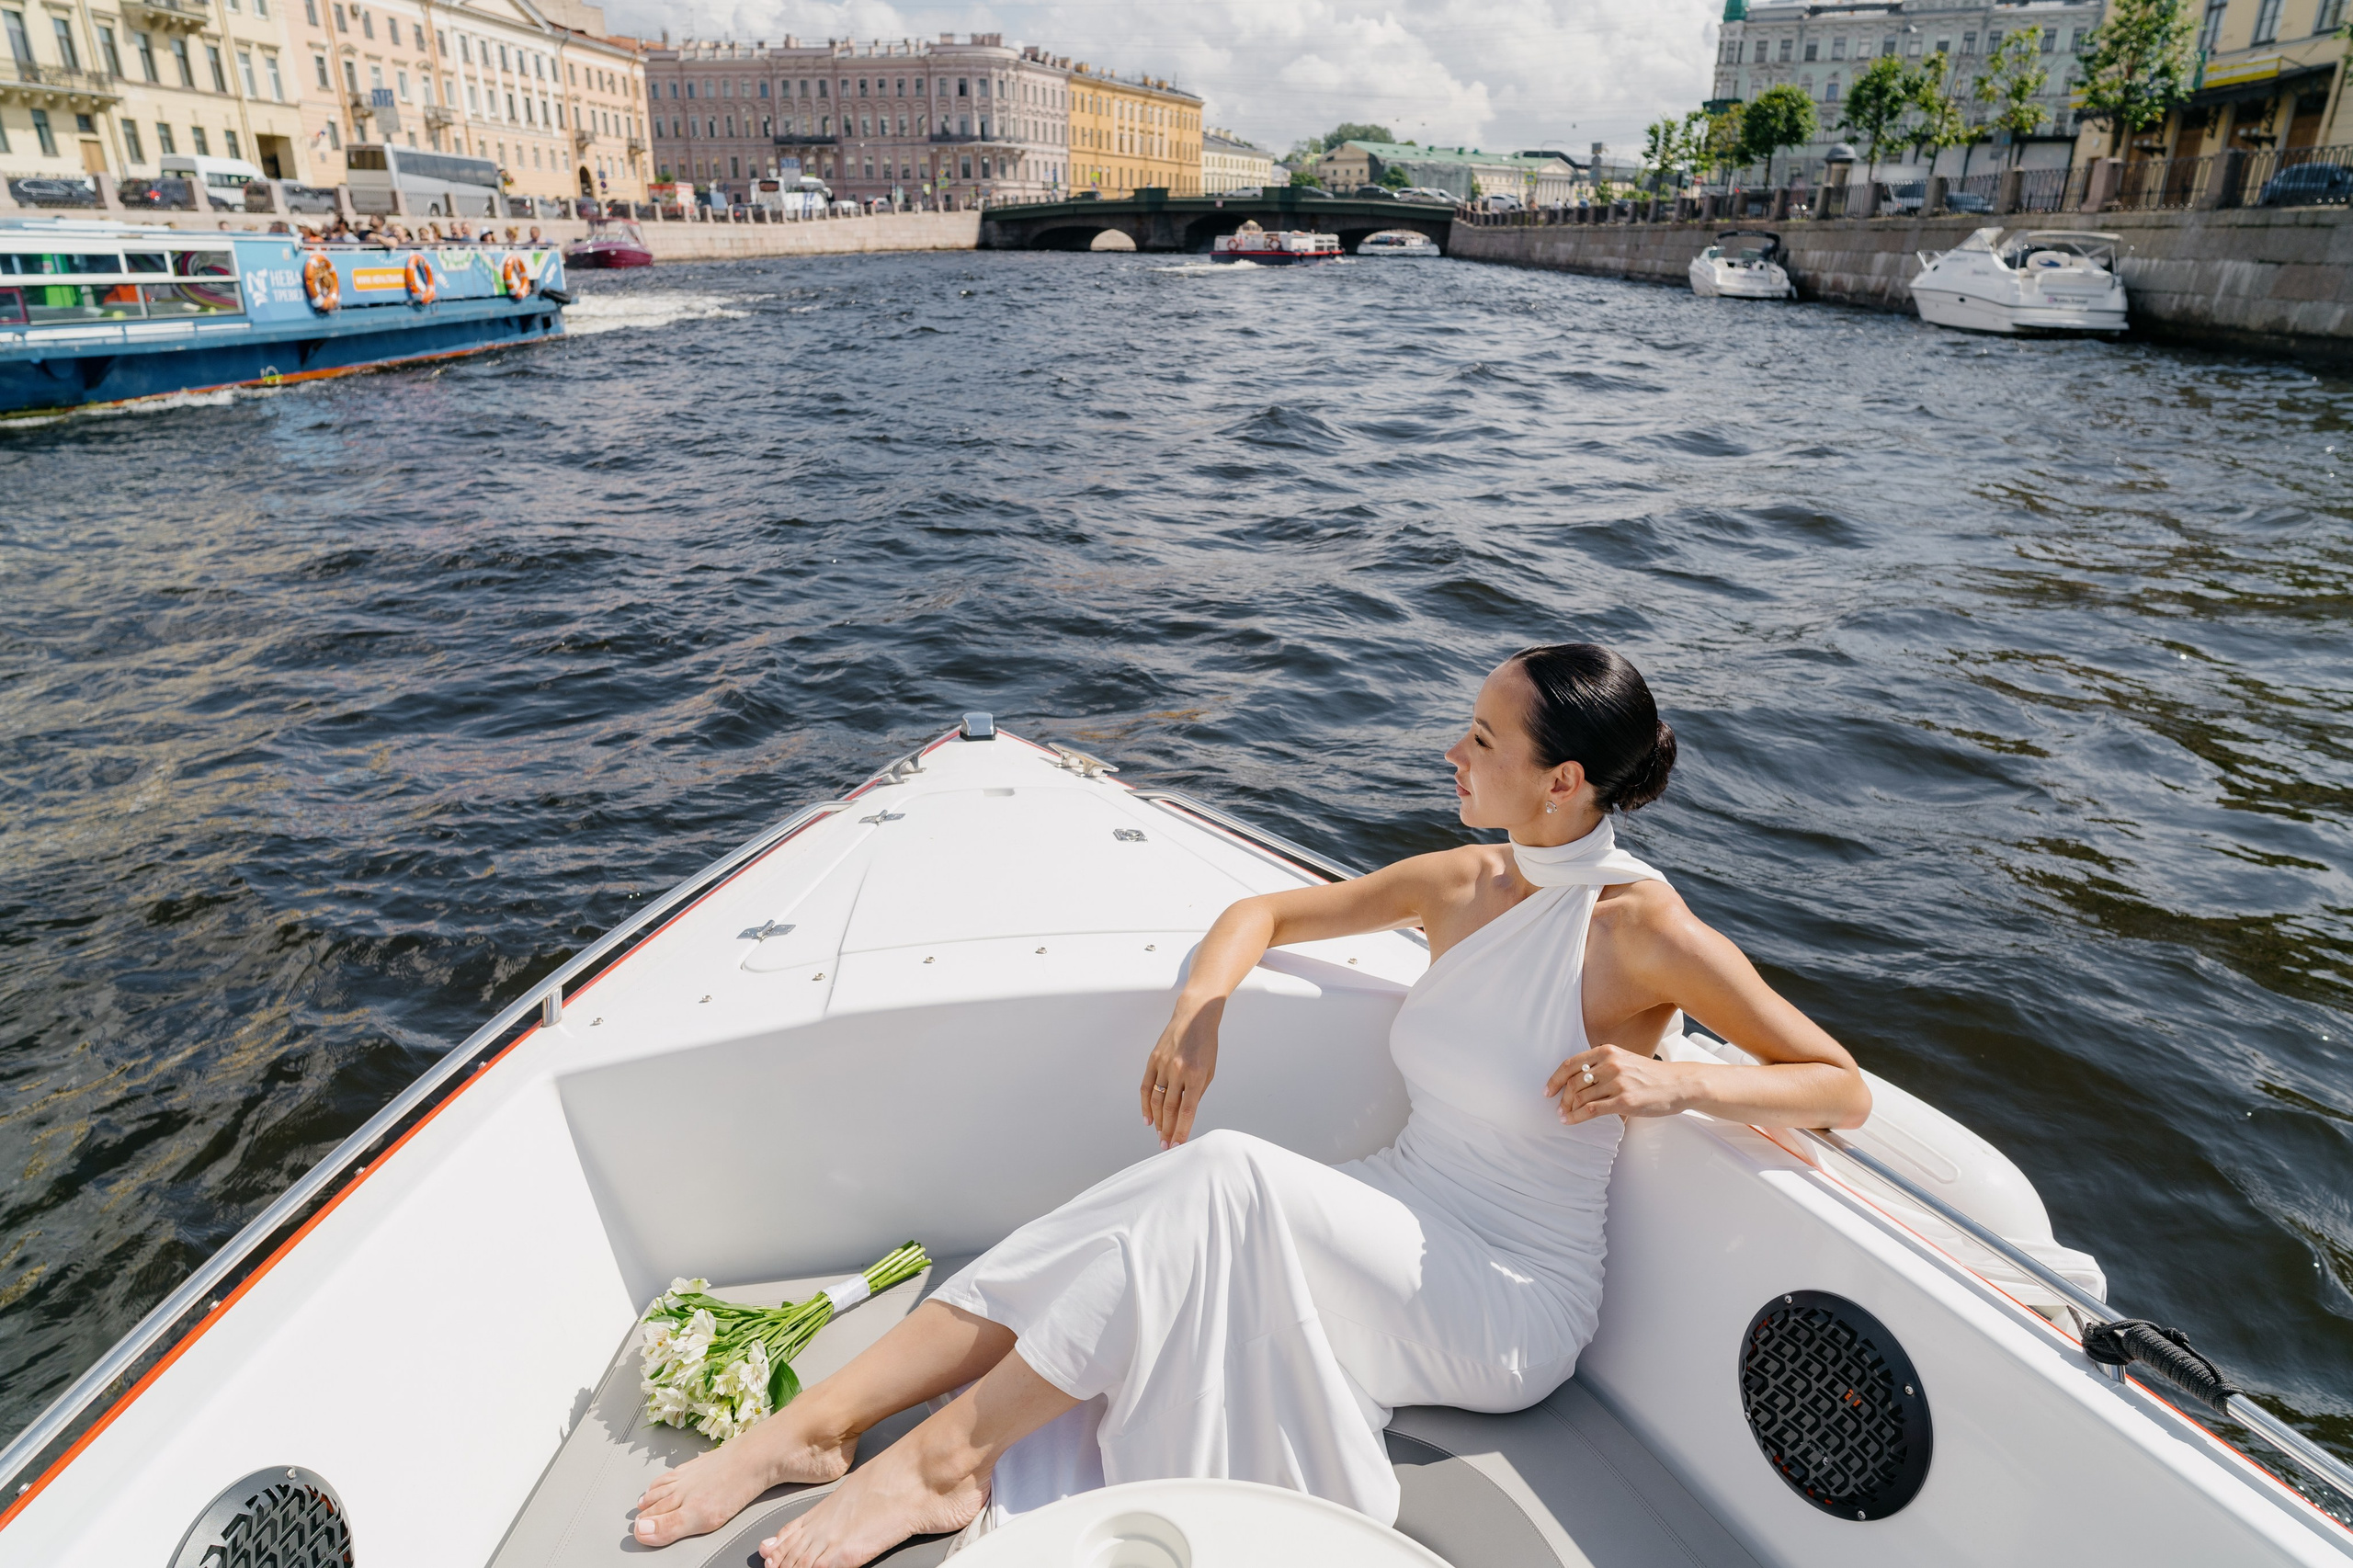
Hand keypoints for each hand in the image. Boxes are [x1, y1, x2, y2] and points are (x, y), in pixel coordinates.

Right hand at [1141, 997, 1221, 1149]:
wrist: (1195, 1016)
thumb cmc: (1206, 1044)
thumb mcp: (1209, 1070)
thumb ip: (1197, 1092)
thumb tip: (1186, 1114)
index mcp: (1195, 1075)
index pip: (1187, 1111)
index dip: (1181, 1131)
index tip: (1177, 1145)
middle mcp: (1178, 1071)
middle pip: (1169, 1109)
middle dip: (1167, 1131)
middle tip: (1165, 1146)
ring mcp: (1163, 1065)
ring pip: (1157, 1100)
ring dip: (1157, 1121)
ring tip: (1159, 1135)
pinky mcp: (1153, 1060)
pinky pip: (1146, 1087)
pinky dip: (1145, 1105)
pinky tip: (1147, 1118)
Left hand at [1547, 1045, 1688, 1125]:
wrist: (1679, 1083)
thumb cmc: (1652, 1074)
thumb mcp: (1625, 1059)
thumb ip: (1603, 1064)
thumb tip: (1578, 1081)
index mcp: (1608, 1052)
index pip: (1571, 1064)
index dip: (1555, 1078)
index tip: (1548, 1090)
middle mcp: (1611, 1064)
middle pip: (1573, 1082)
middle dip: (1563, 1097)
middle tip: (1559, 1108)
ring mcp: (1618, 1083)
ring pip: (1581, 1097)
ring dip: (1569, 1109)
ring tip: (1565, 1116)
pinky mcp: (1625, 1101)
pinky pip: (1592, 1110)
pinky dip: (1576, 1117)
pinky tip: (1570, 1121)